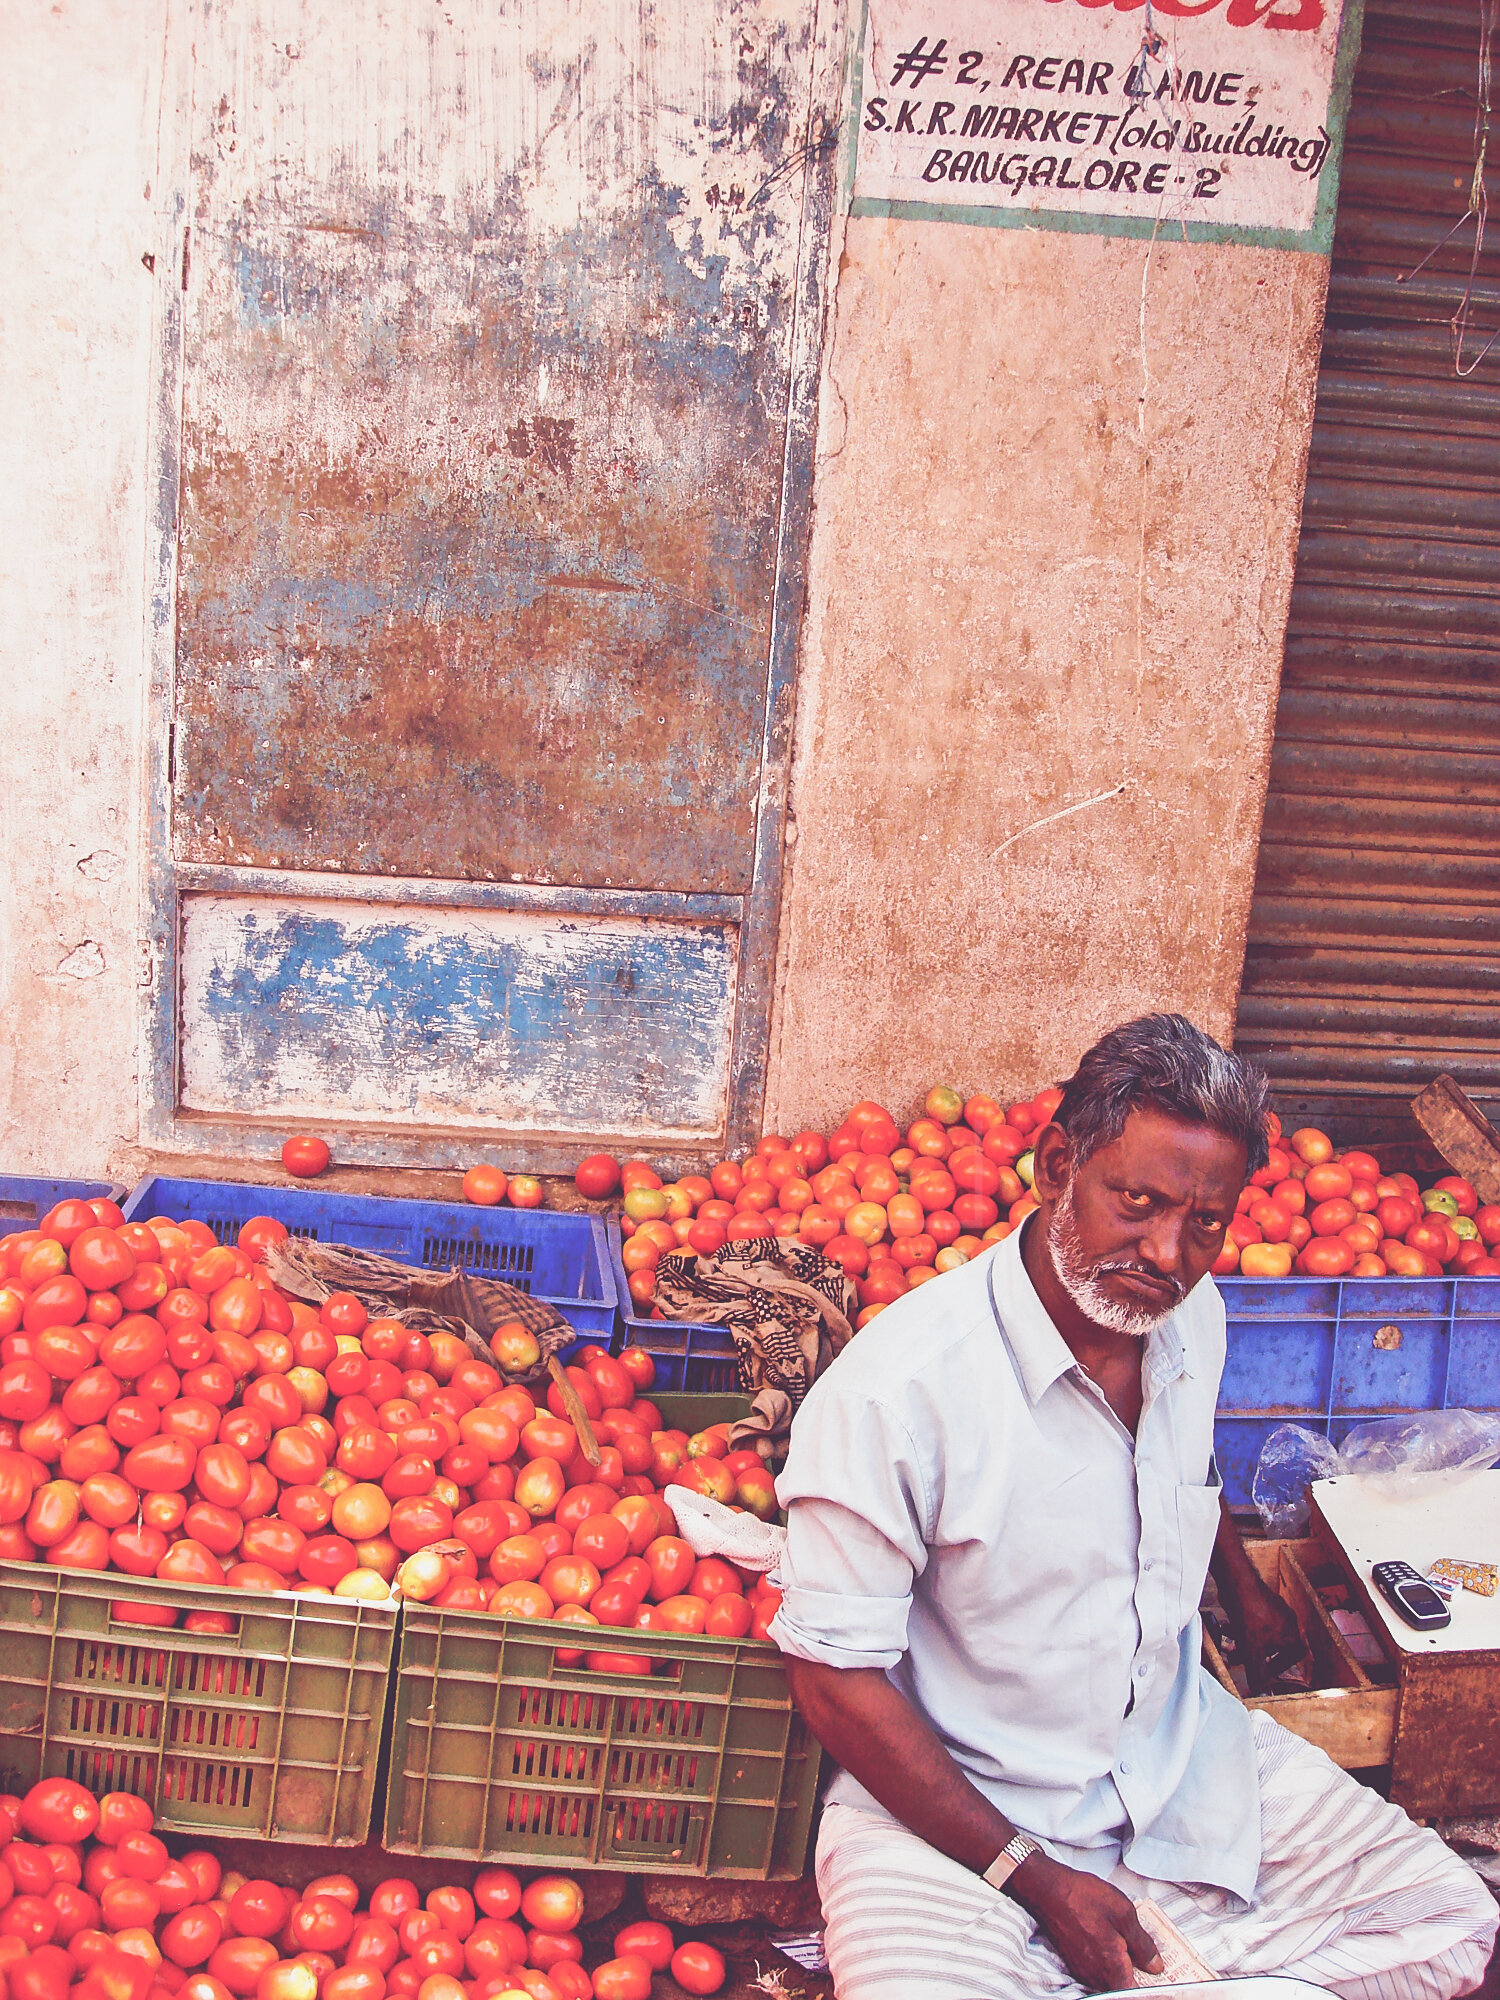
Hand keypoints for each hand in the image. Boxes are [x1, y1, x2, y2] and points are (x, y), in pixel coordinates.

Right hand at [1009, 1853, 1162, 1991]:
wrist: (1047, 1889)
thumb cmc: (1085, 1898)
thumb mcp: (1123, 1914)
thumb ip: (1143, 1944)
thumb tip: (1156, 1966)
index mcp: (1113, 1970)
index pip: (1139, 1992)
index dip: (1152, 1985)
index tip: (1163, 1975)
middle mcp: (1097, 1978)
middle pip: (1125, 1986)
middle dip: (1139, 1975)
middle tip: (1151, 1956)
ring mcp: (1084, 1971)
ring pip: (1112, 1978)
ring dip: (1124, 1967)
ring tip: (1133, 1945)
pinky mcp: (1075, 1962)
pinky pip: (1099, 1969)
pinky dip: (1109, 1960)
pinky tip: (1112, 1940)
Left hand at [1236, 1576, 1306, 1691]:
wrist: (1239, 1584)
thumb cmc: (1252, 1616)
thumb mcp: (1253, 1652)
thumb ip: (1257, 1674)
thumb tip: (1260, 1693)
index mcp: (1293, 1634)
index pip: (1294, 1657)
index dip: (1279, 1667)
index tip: (1264, 1673)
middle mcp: (1288, 1621)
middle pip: (1274, 1646)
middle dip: (1255, 1656)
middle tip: (1243, 1662)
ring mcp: (1275, 1610)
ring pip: (1261, 1634)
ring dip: (1246, 1643)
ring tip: (1230, 1649)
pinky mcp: (1260, 1601)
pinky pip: (1254, 1621)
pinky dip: (1242, 1629)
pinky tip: (1228, 1630)